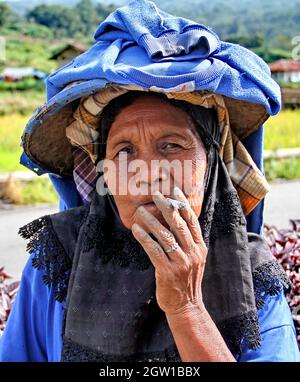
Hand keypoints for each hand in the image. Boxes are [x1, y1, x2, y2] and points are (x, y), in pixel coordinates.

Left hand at [131, 187, 207, 315]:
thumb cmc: (187, 279)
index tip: (174, 191)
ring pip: (164, 235)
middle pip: (179, 224)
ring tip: (140, 211)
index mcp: (200, 247)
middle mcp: (192, 253)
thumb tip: (175, 220)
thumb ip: (188, 242)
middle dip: (167, 207)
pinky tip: (136, 229)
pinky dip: (144, 238)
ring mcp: (180, 262)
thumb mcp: (194, 259)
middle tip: (156, 194)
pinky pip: (153, 250)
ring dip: (151, 221)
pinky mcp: (167, 271)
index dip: (184, 204)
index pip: (192, 221)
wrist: (186, 305)